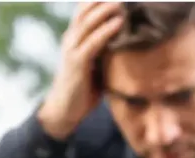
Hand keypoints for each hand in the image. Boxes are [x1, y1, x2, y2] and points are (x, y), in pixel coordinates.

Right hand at [37, 2, 124, 140]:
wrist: (64, 110)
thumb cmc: (83, 87)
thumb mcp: (95, 62)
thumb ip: (106, 47)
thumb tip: (130, 38)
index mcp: (75, 36)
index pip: (84, 8)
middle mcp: (71, 38)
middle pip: (85, 10)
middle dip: (103, 0)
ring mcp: (72, 50)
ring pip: (88, 23)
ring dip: (106, 10)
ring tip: (122, 2)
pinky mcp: (77, 64)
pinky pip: (92, 43)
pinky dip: (106, 31)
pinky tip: (119, 23)